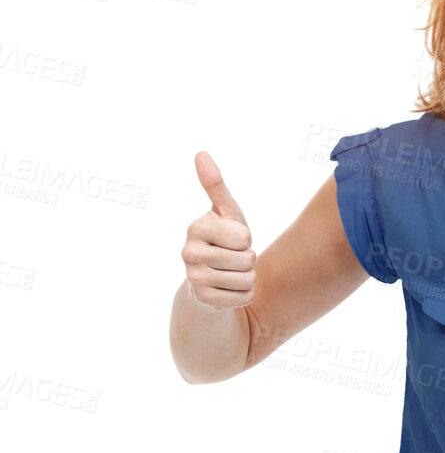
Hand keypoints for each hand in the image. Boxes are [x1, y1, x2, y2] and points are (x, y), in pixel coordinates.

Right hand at [181, 152, 255, 308]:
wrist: (213, 280)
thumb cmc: (225, 241)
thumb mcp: (226, 214)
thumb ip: (216, 187)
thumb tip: (201, 153)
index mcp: (196, 228)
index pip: (243, 237)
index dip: (246, 239)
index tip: (233, 239)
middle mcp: (188, 252)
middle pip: (247, 259)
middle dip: (249, 260)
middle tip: (234, 258)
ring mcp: (193, 278)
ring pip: (247, 279)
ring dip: (248, 277)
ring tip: (232, 272)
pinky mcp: (203, 299)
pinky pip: (244, 298)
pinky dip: (245, 295)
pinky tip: (230, 289)